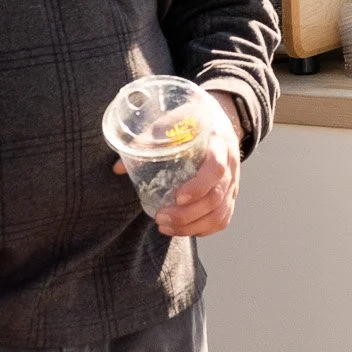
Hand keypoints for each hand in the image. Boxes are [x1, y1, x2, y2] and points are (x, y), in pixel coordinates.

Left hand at [115, 92, 243, 238]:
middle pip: (216, 197)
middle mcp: (231, 166)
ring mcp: (233, 183)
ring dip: (191, 226)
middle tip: (160, 217)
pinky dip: (202, 229)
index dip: (198, 186)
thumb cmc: (193, 122)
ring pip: (219, 214)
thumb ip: (149, 141)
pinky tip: (181, 229)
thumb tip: (118, 168)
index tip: (177, 197)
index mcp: (219, 144)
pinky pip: (222, 221)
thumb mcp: (173, 122)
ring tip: (165, 226)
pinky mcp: (230, 196)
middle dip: (187, 214)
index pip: (216, 168)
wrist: (218, 121)